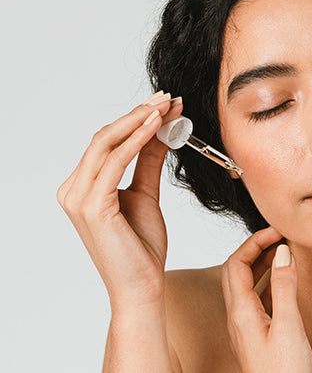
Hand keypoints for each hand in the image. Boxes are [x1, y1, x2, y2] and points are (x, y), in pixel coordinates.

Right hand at [57, 92, 181, 308]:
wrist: (142, 286)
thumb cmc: (142, 248)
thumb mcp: (146, 195)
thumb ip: (148, 163)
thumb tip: (159, 130)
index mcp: (82, 188)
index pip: (106, 142)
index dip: (135, 119)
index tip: (164, 103)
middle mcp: (73, 190)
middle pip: (104, 137)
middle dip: (138, 113)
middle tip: (167, 96)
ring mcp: (77, 198)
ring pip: (106, 144)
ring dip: (139, 121)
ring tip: (166, 106)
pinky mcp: (91, 206)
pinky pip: (114, 162)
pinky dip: (136, 141)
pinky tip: (156, 127)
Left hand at [222, 228, 311, 372]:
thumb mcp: (289, 326)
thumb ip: (285, 287)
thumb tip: (282, 252)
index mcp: (240, 313)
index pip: (235, 264)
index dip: (253, 241)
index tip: (277, 230)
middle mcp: (238, 318)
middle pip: (237, 271)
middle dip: (257, 248)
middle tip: (280, 235)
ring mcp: (247, 327)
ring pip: (248, 285)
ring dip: (264, 264)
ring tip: (285, 250)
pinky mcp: (258, 335)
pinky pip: (259, 300)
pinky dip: (271, 282)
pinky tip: (287, 280)